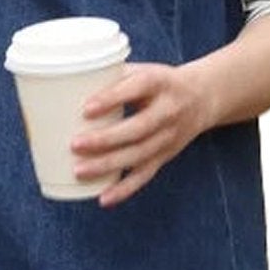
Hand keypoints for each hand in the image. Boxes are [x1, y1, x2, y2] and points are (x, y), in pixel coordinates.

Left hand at [72, 61, 214, 206]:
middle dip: (106, 139)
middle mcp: (168, 111)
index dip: (112, 99)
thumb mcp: (143, 71)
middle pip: (138, 129)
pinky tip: (103, 198)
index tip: (86, 109)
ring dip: (109, 165)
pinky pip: (145, 175)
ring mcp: (169, 136)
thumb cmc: (159, 82)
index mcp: (160, 82)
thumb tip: (66, 86)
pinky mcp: (165, 155)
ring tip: (79, 171)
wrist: (203, 97)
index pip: (137, 88)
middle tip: (75, 145)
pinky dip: (125, 189)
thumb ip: (112, 78)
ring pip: (139, 155)